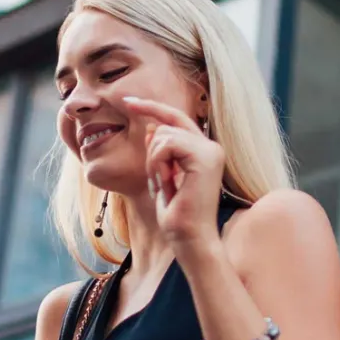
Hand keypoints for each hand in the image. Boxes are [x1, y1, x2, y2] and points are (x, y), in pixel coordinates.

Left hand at [123, 96, 225, 251]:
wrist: (189, 238)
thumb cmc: (176, 215)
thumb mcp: (161, 177)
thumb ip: (159, 152)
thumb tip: (152, 126)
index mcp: (204, 150)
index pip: (176, 118)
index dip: (152, 107)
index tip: (128, 101)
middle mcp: (211, 147)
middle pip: (169, 121)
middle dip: (151, 149)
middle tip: (156, 181)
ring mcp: (210, 150)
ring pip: (164, 134)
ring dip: (153, 162)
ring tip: (163, 186)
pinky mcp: (204, 157)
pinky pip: (166, 144)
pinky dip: (158, 164)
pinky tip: (166, 183)